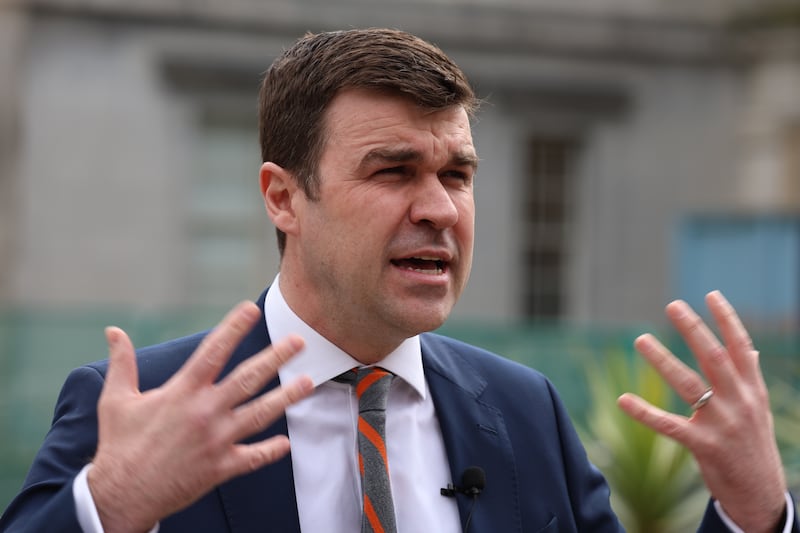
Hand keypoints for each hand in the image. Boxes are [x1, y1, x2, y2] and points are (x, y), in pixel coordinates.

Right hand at [88, 301, 313, 532]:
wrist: (120, 496)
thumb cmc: (119, 445)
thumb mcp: (116, 399)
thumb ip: (122, 363)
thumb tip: (114, 332)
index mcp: (181, 392)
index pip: (213, 351)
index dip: (233, 328)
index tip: (251, 310)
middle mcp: (204, 412)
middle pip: (248, 378)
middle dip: (276, 357)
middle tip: (298, 341)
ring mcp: (216, 440)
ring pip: (260, 414)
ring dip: (286, 397)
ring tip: (308, 382)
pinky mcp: (220, 467)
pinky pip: (252, 457)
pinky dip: (270, 451)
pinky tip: (286, 443)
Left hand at [617, 291, 786, 532]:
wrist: (762, 496)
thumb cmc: (754, 446)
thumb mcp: (758, 408)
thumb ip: (750, 377)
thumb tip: (748, 347)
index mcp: (753, 390)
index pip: (742, 347)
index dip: (727, 319)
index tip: (710, 294)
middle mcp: (740, 402)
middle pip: (714, 357)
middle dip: (694, 329)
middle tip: (672, 304)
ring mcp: (722, 424)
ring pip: (689, 384)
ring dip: (663, 359)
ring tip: (640, 338)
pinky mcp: (704, 447)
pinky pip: (669, 425)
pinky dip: (645, 412)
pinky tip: (623, 399)